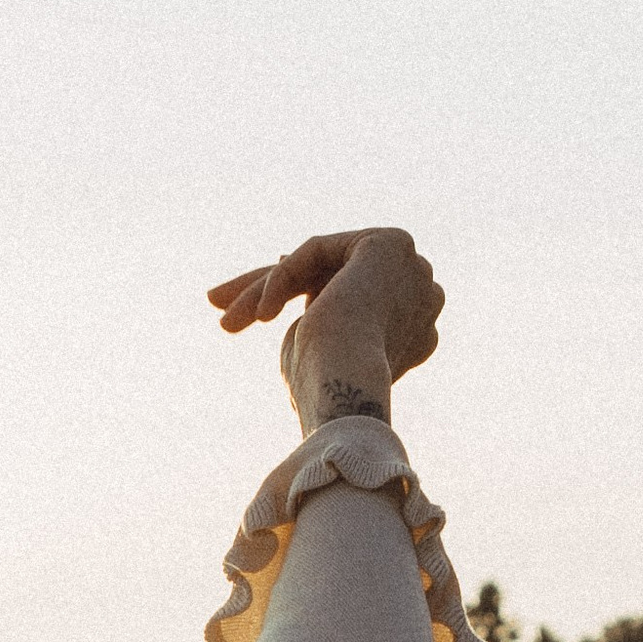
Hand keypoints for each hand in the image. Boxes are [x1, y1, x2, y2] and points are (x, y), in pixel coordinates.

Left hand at [207, 230, 443, 431]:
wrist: (345, 397)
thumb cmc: (324, 391)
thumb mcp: (313, 345)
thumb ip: (315, 308)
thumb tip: (292, 268)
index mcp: (415, 328)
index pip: (347, 296)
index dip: (297, 298)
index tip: (257, 311)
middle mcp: (422, 294)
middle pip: (332, 277)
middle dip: (270, 290)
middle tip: (220, 307)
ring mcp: (412, 269)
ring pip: (321, 264)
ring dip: (262, 288)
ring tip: (222, 315)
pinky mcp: (389, 245)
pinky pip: (317, 251)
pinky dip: (281, 280)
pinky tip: (258, 315)